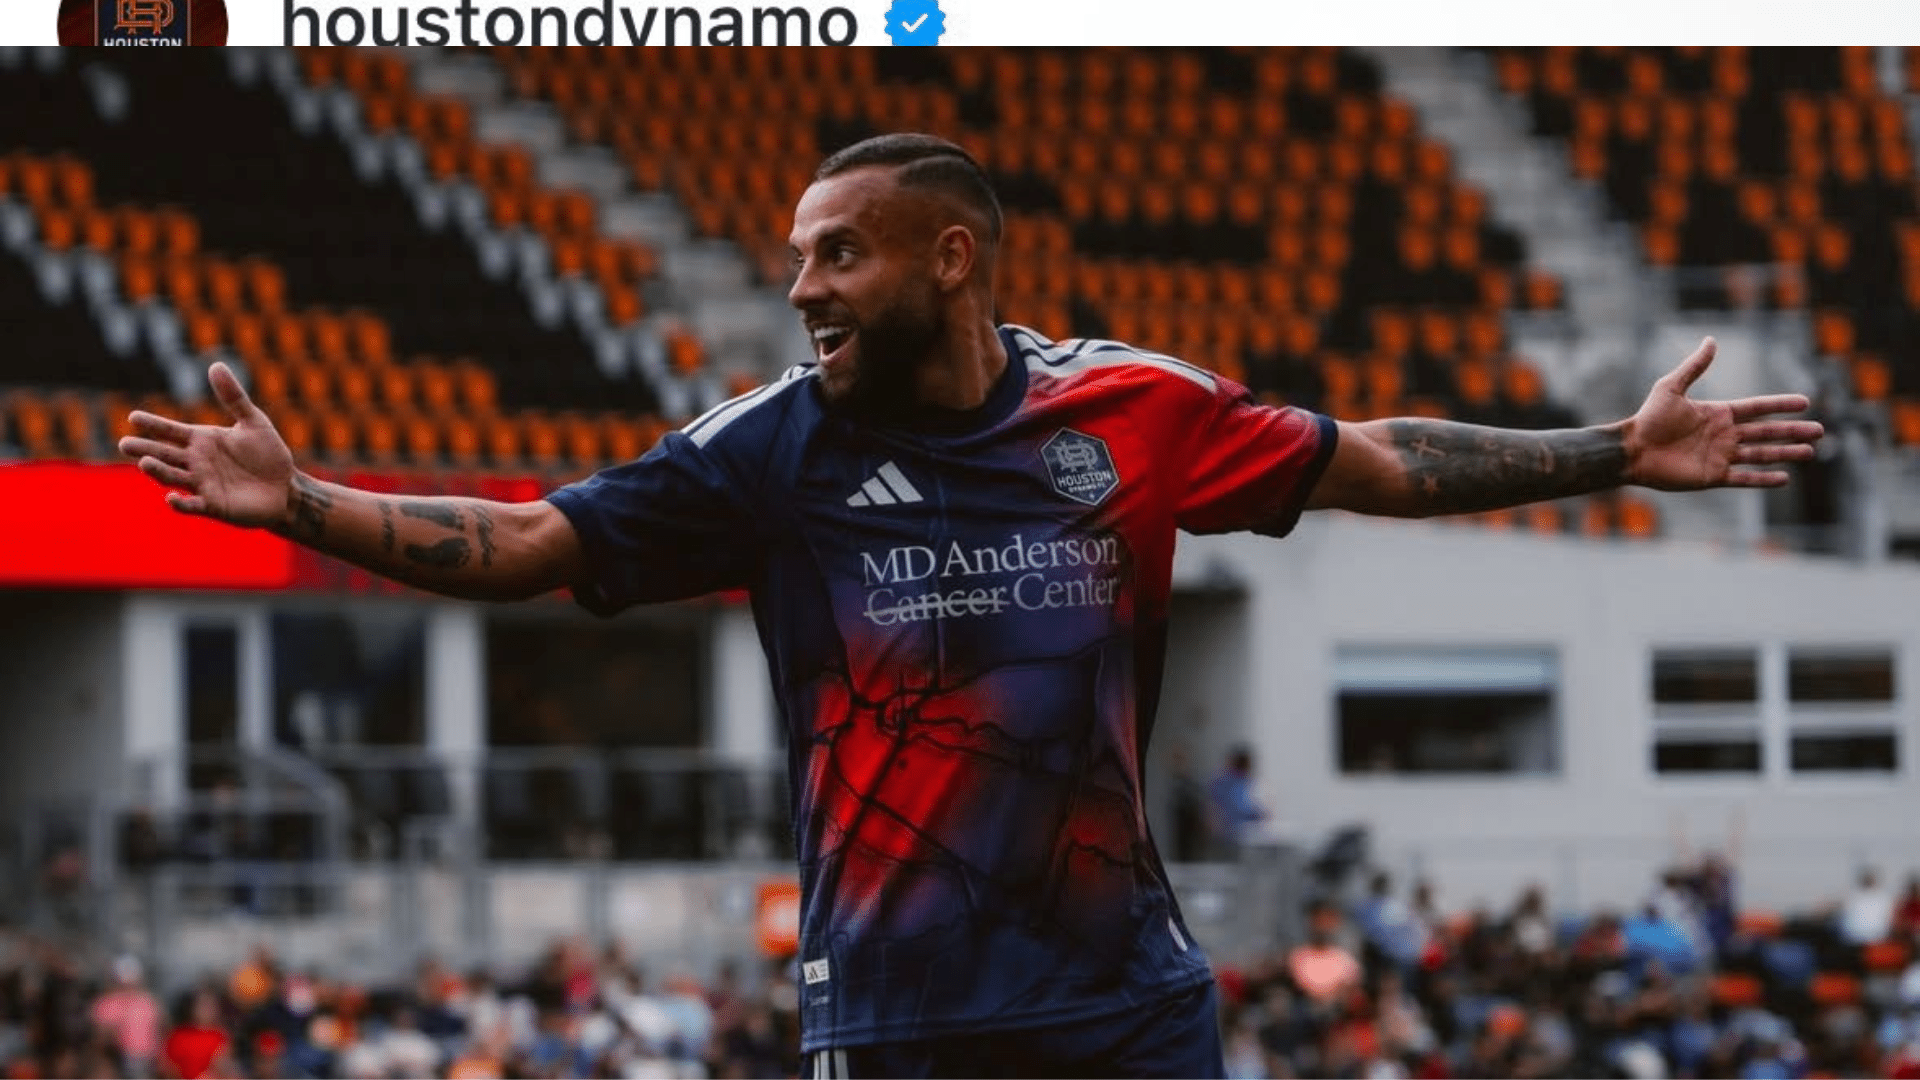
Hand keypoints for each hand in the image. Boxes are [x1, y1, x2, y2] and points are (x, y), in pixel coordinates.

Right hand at [117, 362, 295, 527]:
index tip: (133, 417)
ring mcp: (202, 484)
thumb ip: (234, 396)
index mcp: (202, 440)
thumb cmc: (269, 453)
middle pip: (164, 454)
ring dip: (158, 472)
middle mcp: (196, 462)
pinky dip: (180, 503)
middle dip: (144, 449)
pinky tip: (172, 498)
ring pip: (172, 477)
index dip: (153, 424)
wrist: (286, 487)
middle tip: (125, 444)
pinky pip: (193, 505)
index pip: (171, 431)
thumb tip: (216, 364)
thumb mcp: (254, 421)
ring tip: (145, 463)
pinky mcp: (214, 505)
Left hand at [1624, 337, 1824, 490]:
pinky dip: (1763, 479)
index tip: (1805, 402)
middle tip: (1820, 431)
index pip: (1757, 408)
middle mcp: (1724, 435)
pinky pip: (1744, 477)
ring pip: (1761, 455)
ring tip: (1809, 452)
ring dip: (1785, 454)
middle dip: (1793, 431)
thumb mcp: (1671, 387)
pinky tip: (1783, 478)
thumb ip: (1694, 366)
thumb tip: (1711, 340)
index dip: (1780, 405)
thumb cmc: (1649, 418)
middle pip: (1766, 432)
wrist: (1633, 450)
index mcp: (1718, 414)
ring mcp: (1720, 456)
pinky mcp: (1713, 476)